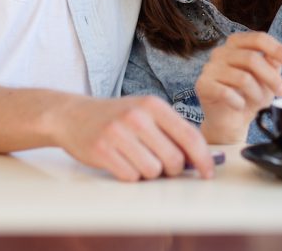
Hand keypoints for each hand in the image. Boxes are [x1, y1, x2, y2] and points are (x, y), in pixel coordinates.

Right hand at [54, 95, 214, 180]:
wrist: (73, 115)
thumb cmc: (117, 117)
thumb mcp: (146, 113)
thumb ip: (173, 131)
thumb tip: (202, 159)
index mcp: (154, 105)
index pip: (189, 136)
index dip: (203, 159)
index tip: (208, 173)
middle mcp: (137, 116)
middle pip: (174, 160)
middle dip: (172, 169)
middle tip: (161, 164)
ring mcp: (118, 133)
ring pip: (153, 172)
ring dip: (148, 172)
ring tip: (136, 158)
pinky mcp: (102, 150)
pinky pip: (131, 177)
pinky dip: (130, 175)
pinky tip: (121, 161)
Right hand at [195, 32, 281, 143]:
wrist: (229, 121)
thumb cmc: (248, 96)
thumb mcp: (266, 80)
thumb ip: (271, 65)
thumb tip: (276, 60)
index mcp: (236, 44)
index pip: (258, 38)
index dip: (277, 49)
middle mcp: (221, 52)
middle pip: (252, 58)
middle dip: (271, 77)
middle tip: (281, 92)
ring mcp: (209, 67)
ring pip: (242, 78)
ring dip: (257, 94)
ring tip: (259, 103)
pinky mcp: (202, 85)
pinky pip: (227, 92)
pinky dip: (239, 102)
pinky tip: (240, 106)